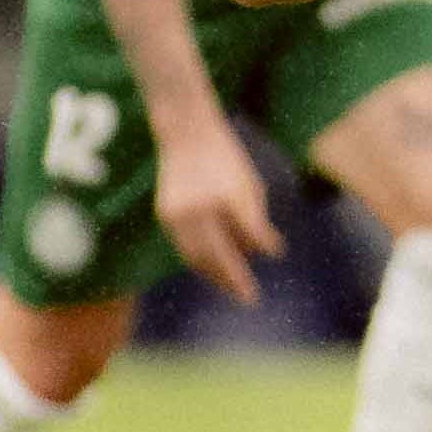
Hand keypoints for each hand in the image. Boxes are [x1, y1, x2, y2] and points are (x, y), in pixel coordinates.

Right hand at [154, 123, 283, 305]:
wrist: (187, 134)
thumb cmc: (226, 159)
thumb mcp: (249, 183)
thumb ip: (257, 219)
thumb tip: (267, 253)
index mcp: (229, 194)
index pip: (248, 236)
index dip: (255, 260)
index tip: (261, 283)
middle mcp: (202, 206)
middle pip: (216, 255)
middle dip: (232, 280)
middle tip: (248, 297)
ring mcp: (179, 211)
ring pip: (196, 257)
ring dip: (214, 275)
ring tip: (231, 287)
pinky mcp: (165, 214)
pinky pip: (184, 247)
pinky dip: (198, 261)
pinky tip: (213, 269)